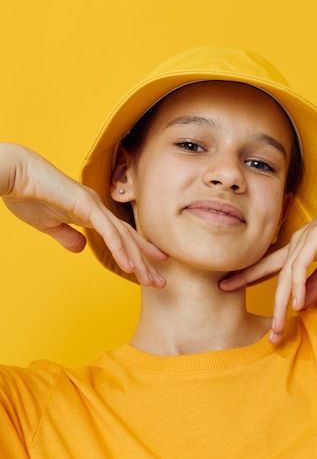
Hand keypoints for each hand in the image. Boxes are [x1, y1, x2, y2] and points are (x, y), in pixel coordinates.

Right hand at [0, 143, 167, 285]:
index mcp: (91, 213)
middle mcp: (98, 208)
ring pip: (123, 237)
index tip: (152, 269)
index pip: (121, 236)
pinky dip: (120, 249)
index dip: (139, 252)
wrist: (13, 175)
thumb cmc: (27, 196)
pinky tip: (130, 266)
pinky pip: (108, 231)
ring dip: (138, 261)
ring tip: (150, 280)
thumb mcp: (49, 225)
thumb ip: (67, 236)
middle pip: (129, 239)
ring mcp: (94, 206)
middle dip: (146, 262)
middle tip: (160, 283)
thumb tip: (81, 248)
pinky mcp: (85, 205)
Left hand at [220, 175, 316, 341]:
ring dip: (280, 304)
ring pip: (285, 277)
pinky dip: (298, 287)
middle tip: (230, 298)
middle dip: (248, 284)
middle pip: (269, 272)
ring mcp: (304, 241)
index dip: (249, 277)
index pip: (268, 266)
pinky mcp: (316, 239)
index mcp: (297, 249)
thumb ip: (316, 283)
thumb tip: (302, 304)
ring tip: (277, 327)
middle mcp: (295, 244)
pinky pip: (301, 267)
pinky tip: (296, 304)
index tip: (230, 287)